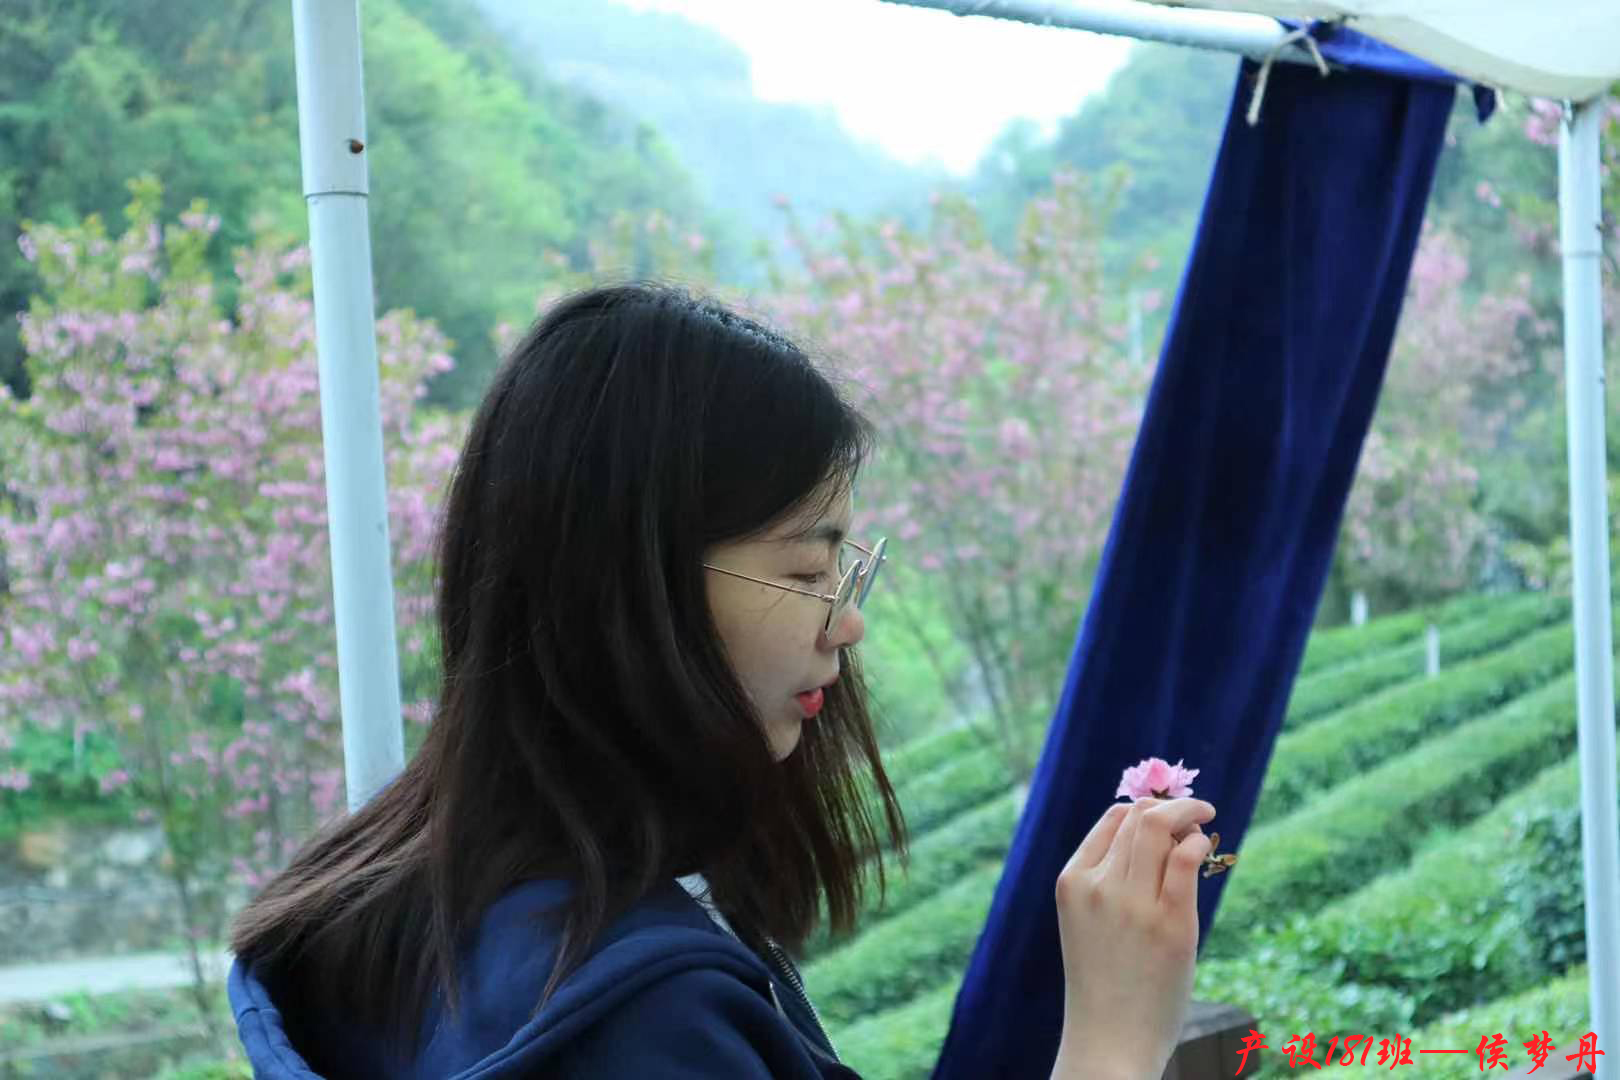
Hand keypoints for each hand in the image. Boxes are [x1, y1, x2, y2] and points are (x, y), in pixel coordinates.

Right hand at [1051, 797, 1215, 1078]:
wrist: (1109, 1039)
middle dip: (1173, 805)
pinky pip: (1184, 859)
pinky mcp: (1170, 924)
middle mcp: (1099, 886)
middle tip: (1196, 812)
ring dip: (1189, 814)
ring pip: (1159, 827)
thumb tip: (1154, 836)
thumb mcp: (1088, 922)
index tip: (1168, 815)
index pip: (1113, 819)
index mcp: (1073, 881)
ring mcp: (1133, 904)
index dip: (1145, 808)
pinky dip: (1197, 841)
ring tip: (1205, 822)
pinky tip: (1204, 847)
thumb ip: (1108, 881)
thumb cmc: (1105, 982)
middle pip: (1139, 817)